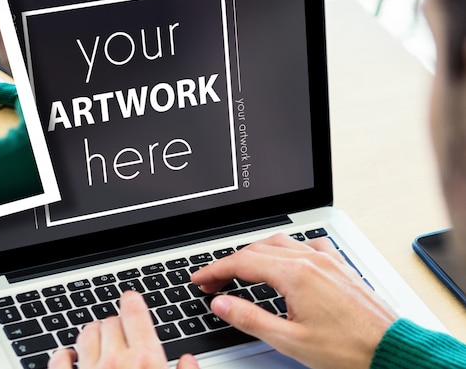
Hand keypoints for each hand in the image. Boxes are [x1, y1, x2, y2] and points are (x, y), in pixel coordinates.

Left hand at [49, 291, 199, 368]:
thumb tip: (188, 361)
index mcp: (146, 360)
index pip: (135, 313)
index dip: (132, 301)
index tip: (130, 298)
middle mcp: (116, 362)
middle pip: (111, 322)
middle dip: (117, 323)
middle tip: (121, 331)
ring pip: (85, 334)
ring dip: (92, 333)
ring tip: (99, 339)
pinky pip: (59, 360)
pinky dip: (63, 354)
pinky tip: (69, 356)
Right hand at [191, 233, 396, 368]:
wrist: (391, 349)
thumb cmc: (348, 349)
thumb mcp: (290, 341)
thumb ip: (250, 319)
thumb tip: (221, 303)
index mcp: (295, 275)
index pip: (242, 263)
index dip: (215, 269)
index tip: (200, 279)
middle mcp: (310, 260)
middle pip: (256, 249)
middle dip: (230, 262)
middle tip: (213, 280)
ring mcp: (326, 259)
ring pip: (280, 241)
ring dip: (255, 252)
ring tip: (241, 269)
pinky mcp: (339, 265)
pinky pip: (308, 244)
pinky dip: (288, 247)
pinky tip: (287, 258)